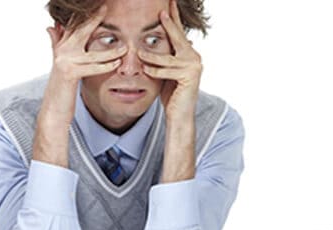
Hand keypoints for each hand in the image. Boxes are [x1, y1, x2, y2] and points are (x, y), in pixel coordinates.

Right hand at [46, 5, 127, 82]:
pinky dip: (105, 66)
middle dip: (94, 20)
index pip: (74, 26)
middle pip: (81, 31)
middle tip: (106, 9)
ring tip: (125, 48)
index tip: (98, 7)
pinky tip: (116, 64)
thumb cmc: (61, 86)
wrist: (53, 106)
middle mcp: (61, 51)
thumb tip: (51, 27)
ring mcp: (64, 61)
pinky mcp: (69, 73)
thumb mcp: (60, 63)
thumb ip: (56, 43)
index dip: (86, 16)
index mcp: (61, 46)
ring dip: (111, 52)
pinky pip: (91, 67)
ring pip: (93, 54)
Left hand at [137, 0, 202, 121]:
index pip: (178, 32)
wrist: (179, 115)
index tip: (168, 2)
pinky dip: (155, 70)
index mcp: (188, 53)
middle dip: (169, 22)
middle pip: (177, 36)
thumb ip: (161, 57)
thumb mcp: (163, 71)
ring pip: (167, 57)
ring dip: (151, 55)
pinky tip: (146, 70)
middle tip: (161, 8)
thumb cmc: (171, 94)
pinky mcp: (189, 76)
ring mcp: (194, 66)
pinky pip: (167, 70)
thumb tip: (147, 43)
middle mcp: (194, 57)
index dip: (172, 17)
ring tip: (137, 52)